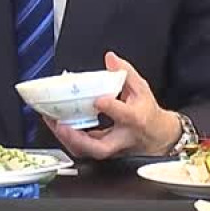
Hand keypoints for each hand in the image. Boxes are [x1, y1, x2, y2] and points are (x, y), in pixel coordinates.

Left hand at [46, 51, 181, 158]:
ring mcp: (112, 149)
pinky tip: (57, 125)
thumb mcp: (142, 89)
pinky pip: (83, 149)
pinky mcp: (103, 152)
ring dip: (67, 140)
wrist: (157, 137)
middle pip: (101, 147)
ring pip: (88, 152)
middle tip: (62, 125)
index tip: (98, 100)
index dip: (111, 108)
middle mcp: (122, 138)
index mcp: (135, 119)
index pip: (125, 116)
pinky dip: (68, 139)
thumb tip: (110, 58)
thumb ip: (126, 73)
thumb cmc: (147, 113)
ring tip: (52, 123)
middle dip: (79, 139)